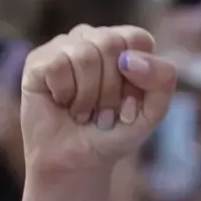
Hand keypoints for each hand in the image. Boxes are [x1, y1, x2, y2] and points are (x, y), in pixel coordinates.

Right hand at [20, 24, 177, 181]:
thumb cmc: (114, 133)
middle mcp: (92, 39)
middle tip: (104, 111)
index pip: (137, 38)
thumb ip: (162, 80)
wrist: (78, 162)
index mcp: (123, 45)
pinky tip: (63, 104)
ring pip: (84, 55)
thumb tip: (128, 59)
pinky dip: (65, 94)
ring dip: (88, 96)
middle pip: (111, 45)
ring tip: (84, 111)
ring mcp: (63, 46)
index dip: (138, 75)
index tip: (129, 102)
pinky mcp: (38, 61)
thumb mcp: (152, 112)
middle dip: (112, 90)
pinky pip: (58, 66)